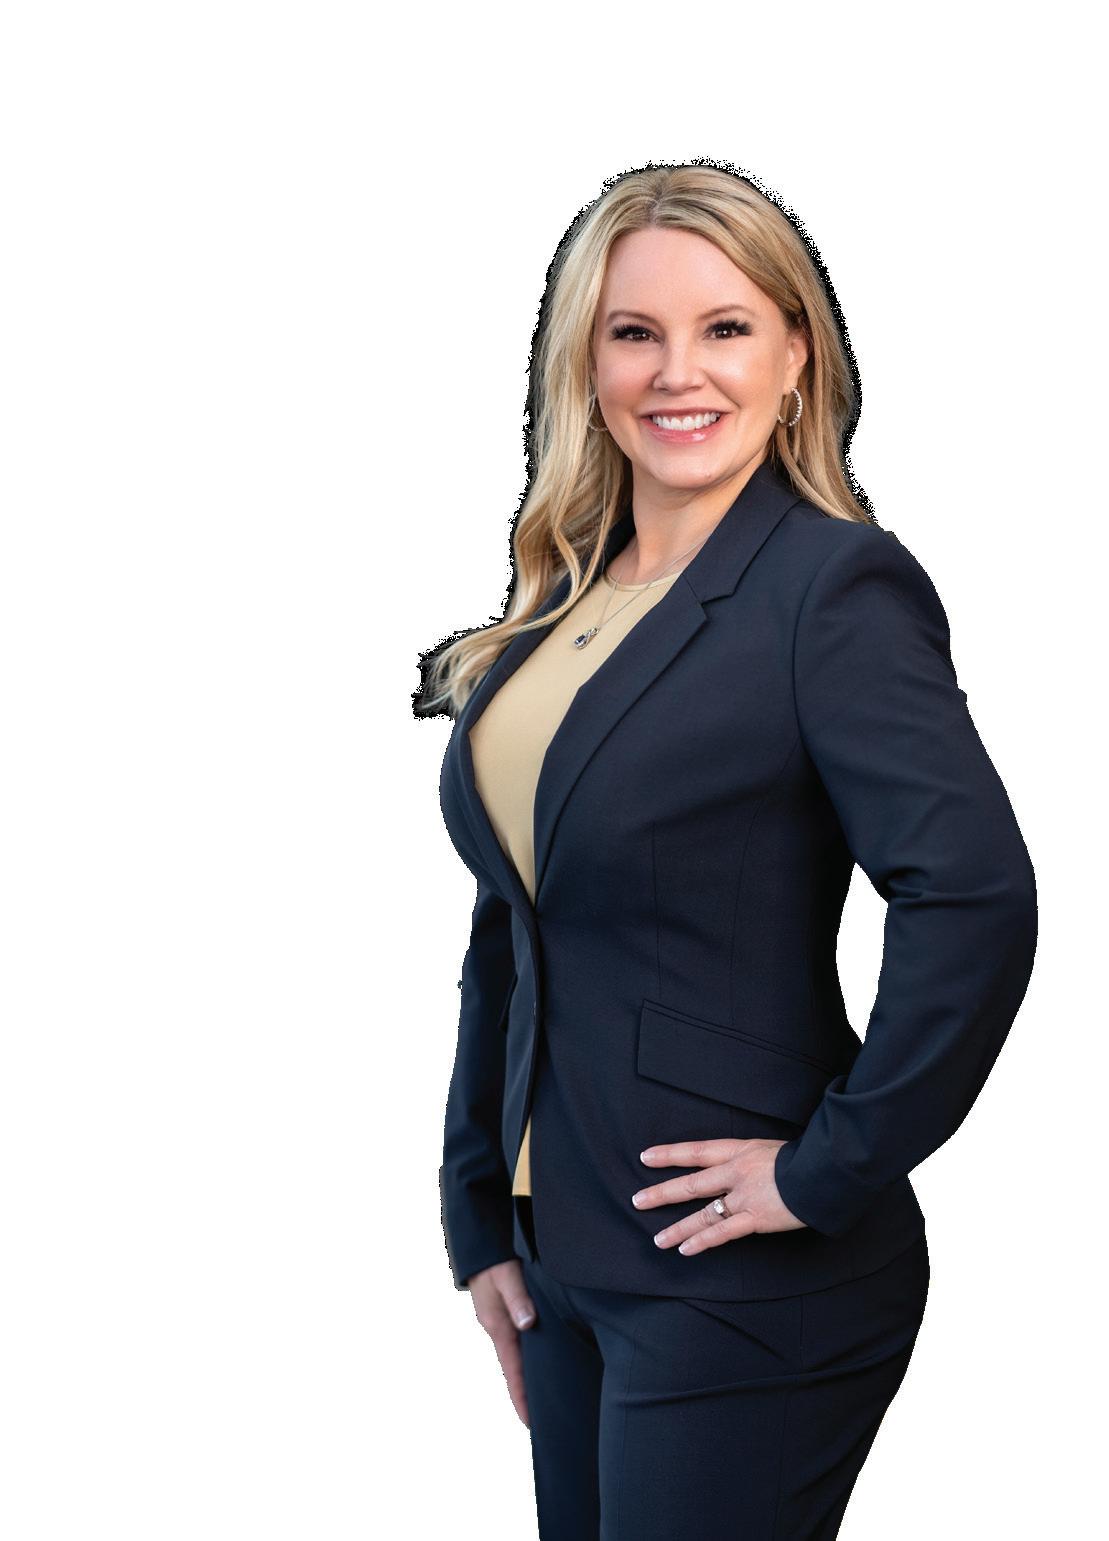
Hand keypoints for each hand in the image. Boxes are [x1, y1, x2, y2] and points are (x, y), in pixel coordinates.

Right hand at [466, 1258, 537, 1426]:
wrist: (478, 1244)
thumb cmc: (493, 1259)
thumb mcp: (506, 1276)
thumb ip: (517, 1298)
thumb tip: (527, 1324)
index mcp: (498, 1326)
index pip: (512, 1370)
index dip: (521, 1397)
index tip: (530, 1422)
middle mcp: (499, 1328)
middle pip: (515, 1368)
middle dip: (526, 1393)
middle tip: (544, 1417)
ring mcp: (501, 1321)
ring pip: (517, 1355)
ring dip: (528, 1375)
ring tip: (545, 1394)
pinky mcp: (505, 1312)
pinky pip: (518, 1340)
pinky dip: (528, 1355)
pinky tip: (540, 1357)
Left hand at [632, 1137, 806, 1256]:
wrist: (823, 1171)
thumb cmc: (802, 1158)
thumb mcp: (767, 1148)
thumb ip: (748, 1159)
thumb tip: (735, 1168)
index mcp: (738, 1151)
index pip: (696, 1151)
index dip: (669, 1154)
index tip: (645, 1157)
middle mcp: (735, 1173)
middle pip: (691, 1184)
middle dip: (662, 1193)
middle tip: (638, 1200)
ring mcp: (743, 1197)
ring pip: (702, 1214)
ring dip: (678, 1228)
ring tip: (657, 1240)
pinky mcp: (755, 1219)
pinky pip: (723, 1233)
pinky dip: (702, 1241)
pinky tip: (685, 1249)